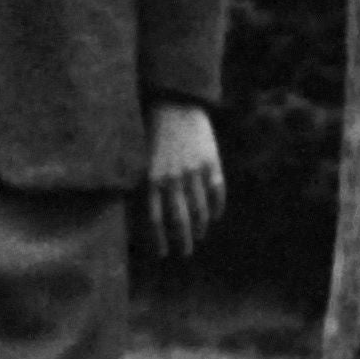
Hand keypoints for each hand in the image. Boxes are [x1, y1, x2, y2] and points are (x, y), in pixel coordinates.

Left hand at [140, 98, 224, 263]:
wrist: (176, 105)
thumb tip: (147, 215)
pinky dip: (216, 207)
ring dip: (199, 226)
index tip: (162, 254)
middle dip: (182, 240)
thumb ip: (146, 185)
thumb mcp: (143, 160)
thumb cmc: (155, 134)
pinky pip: (216, 192)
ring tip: (199, 235)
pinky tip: (214, 216)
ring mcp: (193, 171)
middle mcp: (172, 178)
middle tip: (184, 253)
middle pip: (179, 219)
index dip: (159, 240)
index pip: (155, 220)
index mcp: (151, 179)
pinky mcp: (210, 163)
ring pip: (199, 209)